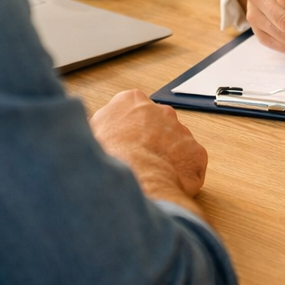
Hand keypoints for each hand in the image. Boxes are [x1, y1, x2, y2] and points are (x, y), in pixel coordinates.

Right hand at [90, 90, 207, 207]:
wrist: (136, 182)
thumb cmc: (109, 160)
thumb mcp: (89, 135)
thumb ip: (99, 126)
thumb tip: (98, 130)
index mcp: (131, 101)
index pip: (131, 110)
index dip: (126, 130)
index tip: (122, 144)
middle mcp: (160, 110)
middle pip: (155, 124)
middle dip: (149, 140)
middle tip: (137, 162)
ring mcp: (181, 130)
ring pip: (174, 143)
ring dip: (165, 157)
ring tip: (150, 177)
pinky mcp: (195, 152)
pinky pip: (188, 162)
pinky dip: (180, 173)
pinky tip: (165, 183)